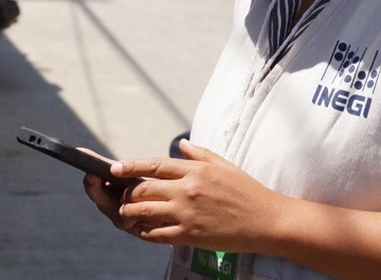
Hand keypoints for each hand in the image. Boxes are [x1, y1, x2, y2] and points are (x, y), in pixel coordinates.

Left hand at [113, 139, 286, 252]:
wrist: (267, 220)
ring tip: (127, 213)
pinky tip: (144, 230)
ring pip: (144, 212)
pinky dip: (145, 232)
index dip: (130, 166)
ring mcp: (187, 213)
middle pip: (143, 189)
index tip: (114, 168)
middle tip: (124, 196)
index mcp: (195, 170)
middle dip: (127, 193)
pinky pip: (157, 234)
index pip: (154, 165)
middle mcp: (187, 189)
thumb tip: (180, 144)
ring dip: (130, 212)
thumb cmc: (247, 191)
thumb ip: (198, 154)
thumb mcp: (224, 165)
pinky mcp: (190, 234)